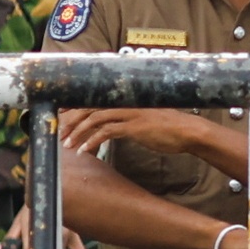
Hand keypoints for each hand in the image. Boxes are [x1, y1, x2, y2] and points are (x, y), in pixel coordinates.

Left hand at [56, 107, 234, 168]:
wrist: (189, 132)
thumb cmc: (168, 127)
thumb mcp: (145, 117)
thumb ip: (127, 117)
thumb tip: (112, 126)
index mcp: (126, 97)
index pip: (93, 97)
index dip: (74, 105)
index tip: (61, 115)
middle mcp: (125, 101)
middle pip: (88, 106)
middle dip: (71, 120)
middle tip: (60, 133)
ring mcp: (129, 112)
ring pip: (94, 119)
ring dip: (77, 133)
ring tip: (68, 145)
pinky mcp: (133, 126)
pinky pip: (105, 132)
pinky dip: (91, 141)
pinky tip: (84, 151)